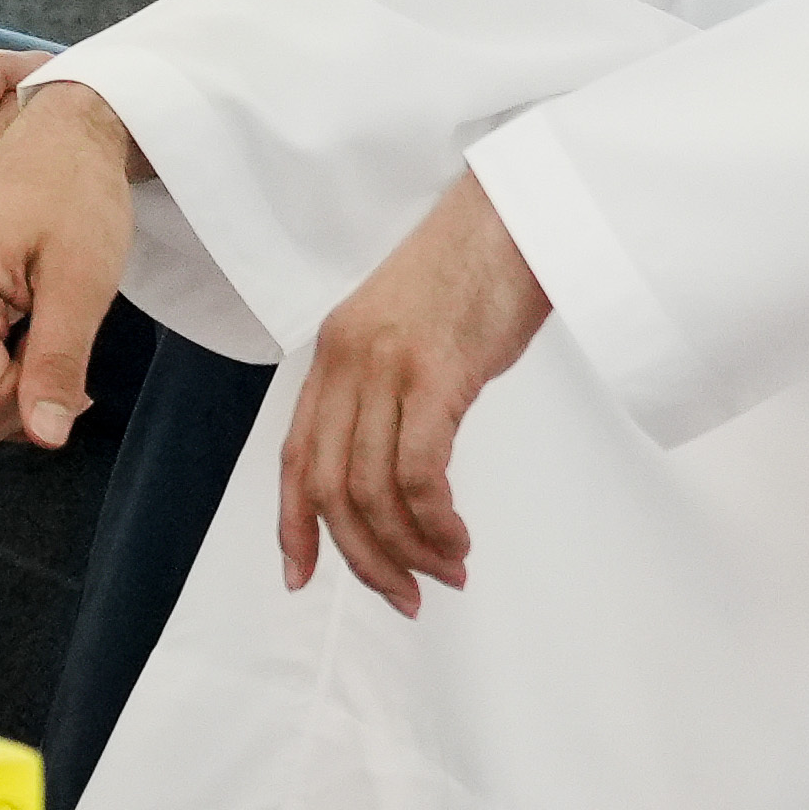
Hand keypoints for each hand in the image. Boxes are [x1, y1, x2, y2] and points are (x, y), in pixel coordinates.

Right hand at [0, 75, 137, 452]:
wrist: (60, 128)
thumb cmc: (78, 194)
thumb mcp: (82, 282)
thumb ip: (58, 363)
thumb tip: (44, 439)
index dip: (39, 408)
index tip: (76, 367)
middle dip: (22, 401)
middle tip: (68, 350)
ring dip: (6, 385)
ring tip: (47, 340)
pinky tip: (24, 344)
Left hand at [273, 165, 558, 607]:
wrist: (514, 214)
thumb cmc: (473, 276)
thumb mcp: (406, 334)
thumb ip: (385, 391)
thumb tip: (390, 471)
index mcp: (331, 356)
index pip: (295, 457)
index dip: (294, 525)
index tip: (301, 578)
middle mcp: (346, 363)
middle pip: (331, 488)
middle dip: (364, 557)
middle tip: (406, 595)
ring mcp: (389, 366)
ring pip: (374, 490)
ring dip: (410, 547)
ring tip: (446, 571)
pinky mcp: (437, 372)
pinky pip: (420, 471)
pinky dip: (435, 519)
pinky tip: (459, 537)